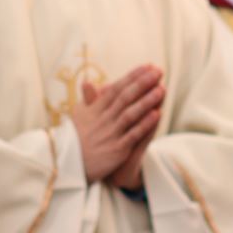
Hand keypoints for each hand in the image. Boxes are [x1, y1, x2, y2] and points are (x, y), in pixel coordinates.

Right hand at [70, 65, 163, 184]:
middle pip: (125, 98)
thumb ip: (88, 99)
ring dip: (147, 101)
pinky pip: (133, 135)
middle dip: (142, 83)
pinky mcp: (117, 150)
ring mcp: (111, 134)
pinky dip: (144, 124)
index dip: (132, 77)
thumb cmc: (75, 139)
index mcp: (95, 110)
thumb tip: (87, 81)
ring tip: (162, 89)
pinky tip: (157, 114)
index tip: (146, 66)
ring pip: (131, 114)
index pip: (116, 89)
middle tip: (158, 71)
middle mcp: (103, 120)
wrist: (70, 166)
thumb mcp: (78, 117)